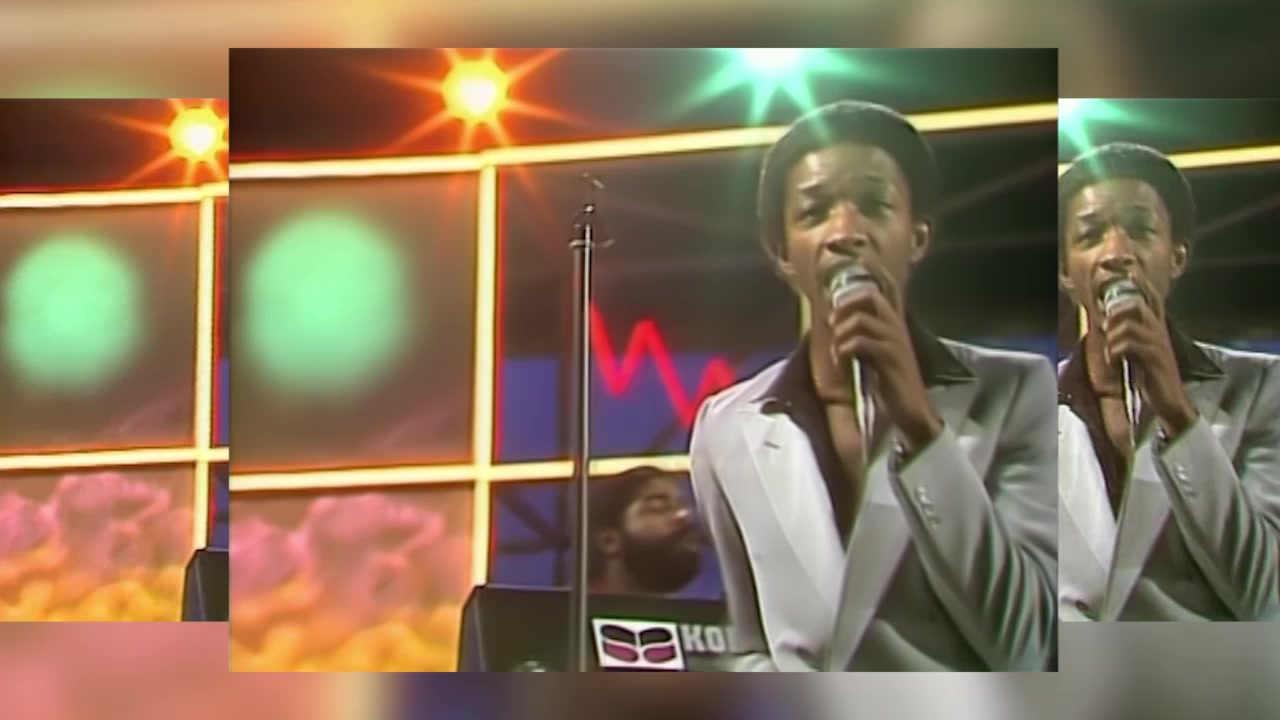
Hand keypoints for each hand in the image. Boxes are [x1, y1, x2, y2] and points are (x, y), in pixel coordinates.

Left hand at [827, 258, 941, 451]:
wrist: (911, 411)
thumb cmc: (892, 383)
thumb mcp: (877, 353)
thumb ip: (864, 335)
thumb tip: (837, 323)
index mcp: (894, 323)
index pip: (887, 286)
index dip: (869, 269)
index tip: (848, 257)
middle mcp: (896, 326)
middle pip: (870, 296)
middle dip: (845, 305)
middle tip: (834, 324)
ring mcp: (894, 341)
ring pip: (860, 320)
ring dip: (841, 335)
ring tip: (839, 352)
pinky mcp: (890, 358)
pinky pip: (860, 343)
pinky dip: (844, 351)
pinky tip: (843, 364)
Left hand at [1103, 275, 1197, 434]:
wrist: (1170, 402)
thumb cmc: (1153, 377)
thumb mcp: (1141, 352)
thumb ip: (1130, 337)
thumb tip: (1109, 324)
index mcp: (1157, 328)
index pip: (1152, 298)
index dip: (1140, 284)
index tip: (1128, 274)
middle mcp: (1159, 332)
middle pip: (1136, 305)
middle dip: (1116, 314)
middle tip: (1108, 330)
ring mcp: (1158, 344)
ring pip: (1128, 326)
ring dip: (1113, 339)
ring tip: (1112, 354)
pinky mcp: (1154, 359)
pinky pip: (1128, 345)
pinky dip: (1115, 353)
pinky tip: (1114, 363)